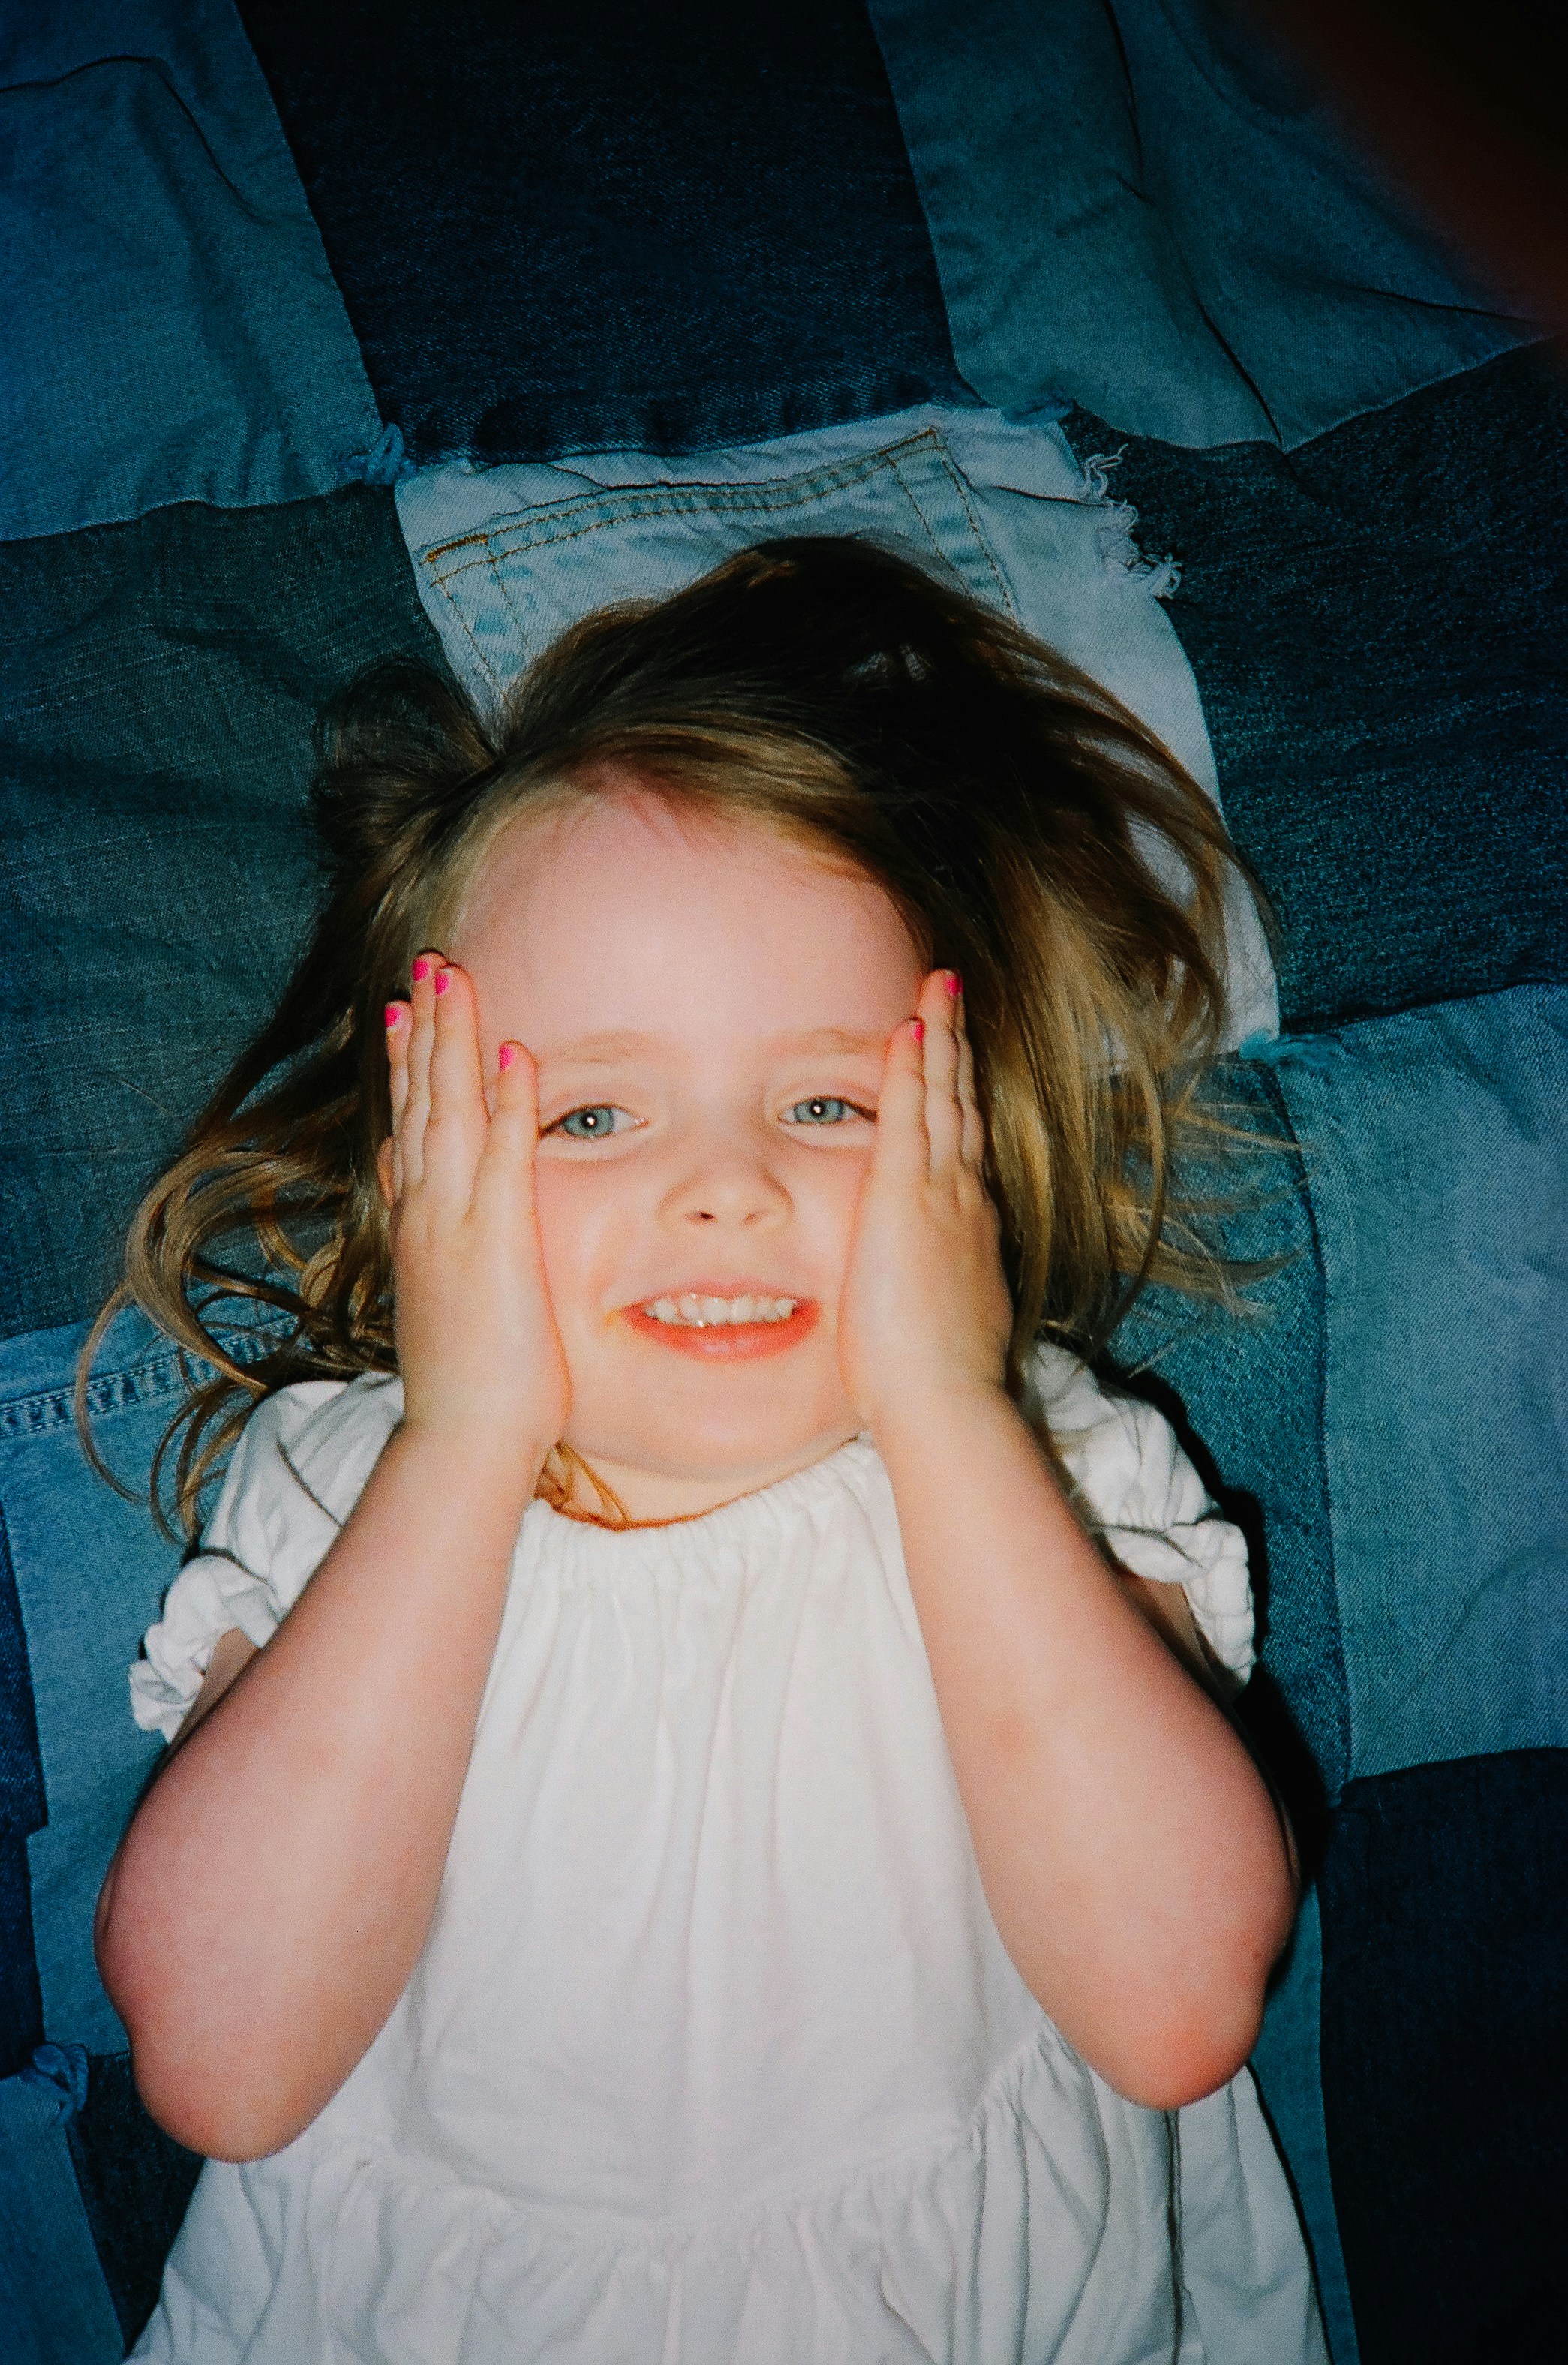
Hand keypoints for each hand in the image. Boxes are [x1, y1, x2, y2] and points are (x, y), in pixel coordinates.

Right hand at [379, 957, 569, 1462]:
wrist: (461, 1436)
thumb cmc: (466, 1381)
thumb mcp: (433, 1291)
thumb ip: (418, 1227)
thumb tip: (395, 1172)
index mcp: (417, 1223)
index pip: (405, 1123)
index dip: (403, 1063)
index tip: (400, 1009)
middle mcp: (427, 1211)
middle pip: (420, 1098)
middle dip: (424, 1027)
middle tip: (426, 964)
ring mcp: (456, 1223)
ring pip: (449, 1110)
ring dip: (453, 1040)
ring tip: (452, 977)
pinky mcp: (498, 1243)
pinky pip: (505, 1156)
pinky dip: (507, 1102)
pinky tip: (512, 1053)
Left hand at [838, 971, 1012, 1435]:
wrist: (944, 1402)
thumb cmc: (934, 1385)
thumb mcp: (940, 1326)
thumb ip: (934, 1298)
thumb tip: (925, 1299)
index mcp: (969, 1232)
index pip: (963, 1148)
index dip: (959, 1097)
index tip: (954, 1058)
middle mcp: (965, 1202)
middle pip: (963, 1107)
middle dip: (957, 1047)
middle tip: (951, 992)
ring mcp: (941, 1196)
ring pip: (944, 1096)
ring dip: (939, 1037)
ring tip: (936, 985)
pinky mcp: (907, 1199)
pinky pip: (911, 1116)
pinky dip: (912, 1069)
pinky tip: (907, 1027)